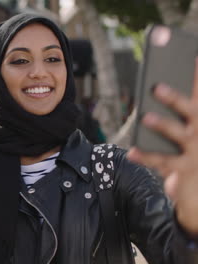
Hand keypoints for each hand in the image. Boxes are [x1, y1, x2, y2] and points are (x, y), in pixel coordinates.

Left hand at [127, 57, 197, 236]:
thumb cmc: (193, 152)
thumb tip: (156, 87)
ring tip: (145, 116)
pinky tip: (131, 151)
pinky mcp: (185, 170)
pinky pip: (162, 161)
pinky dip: (146, 156)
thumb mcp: (189, 130)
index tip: (193, 56)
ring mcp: (196, 151)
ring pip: (177, 134)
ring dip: (161, 124)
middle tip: (156, 86)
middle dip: (174, 97)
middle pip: (191, 110)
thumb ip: (181, 110)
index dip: (197, 75)